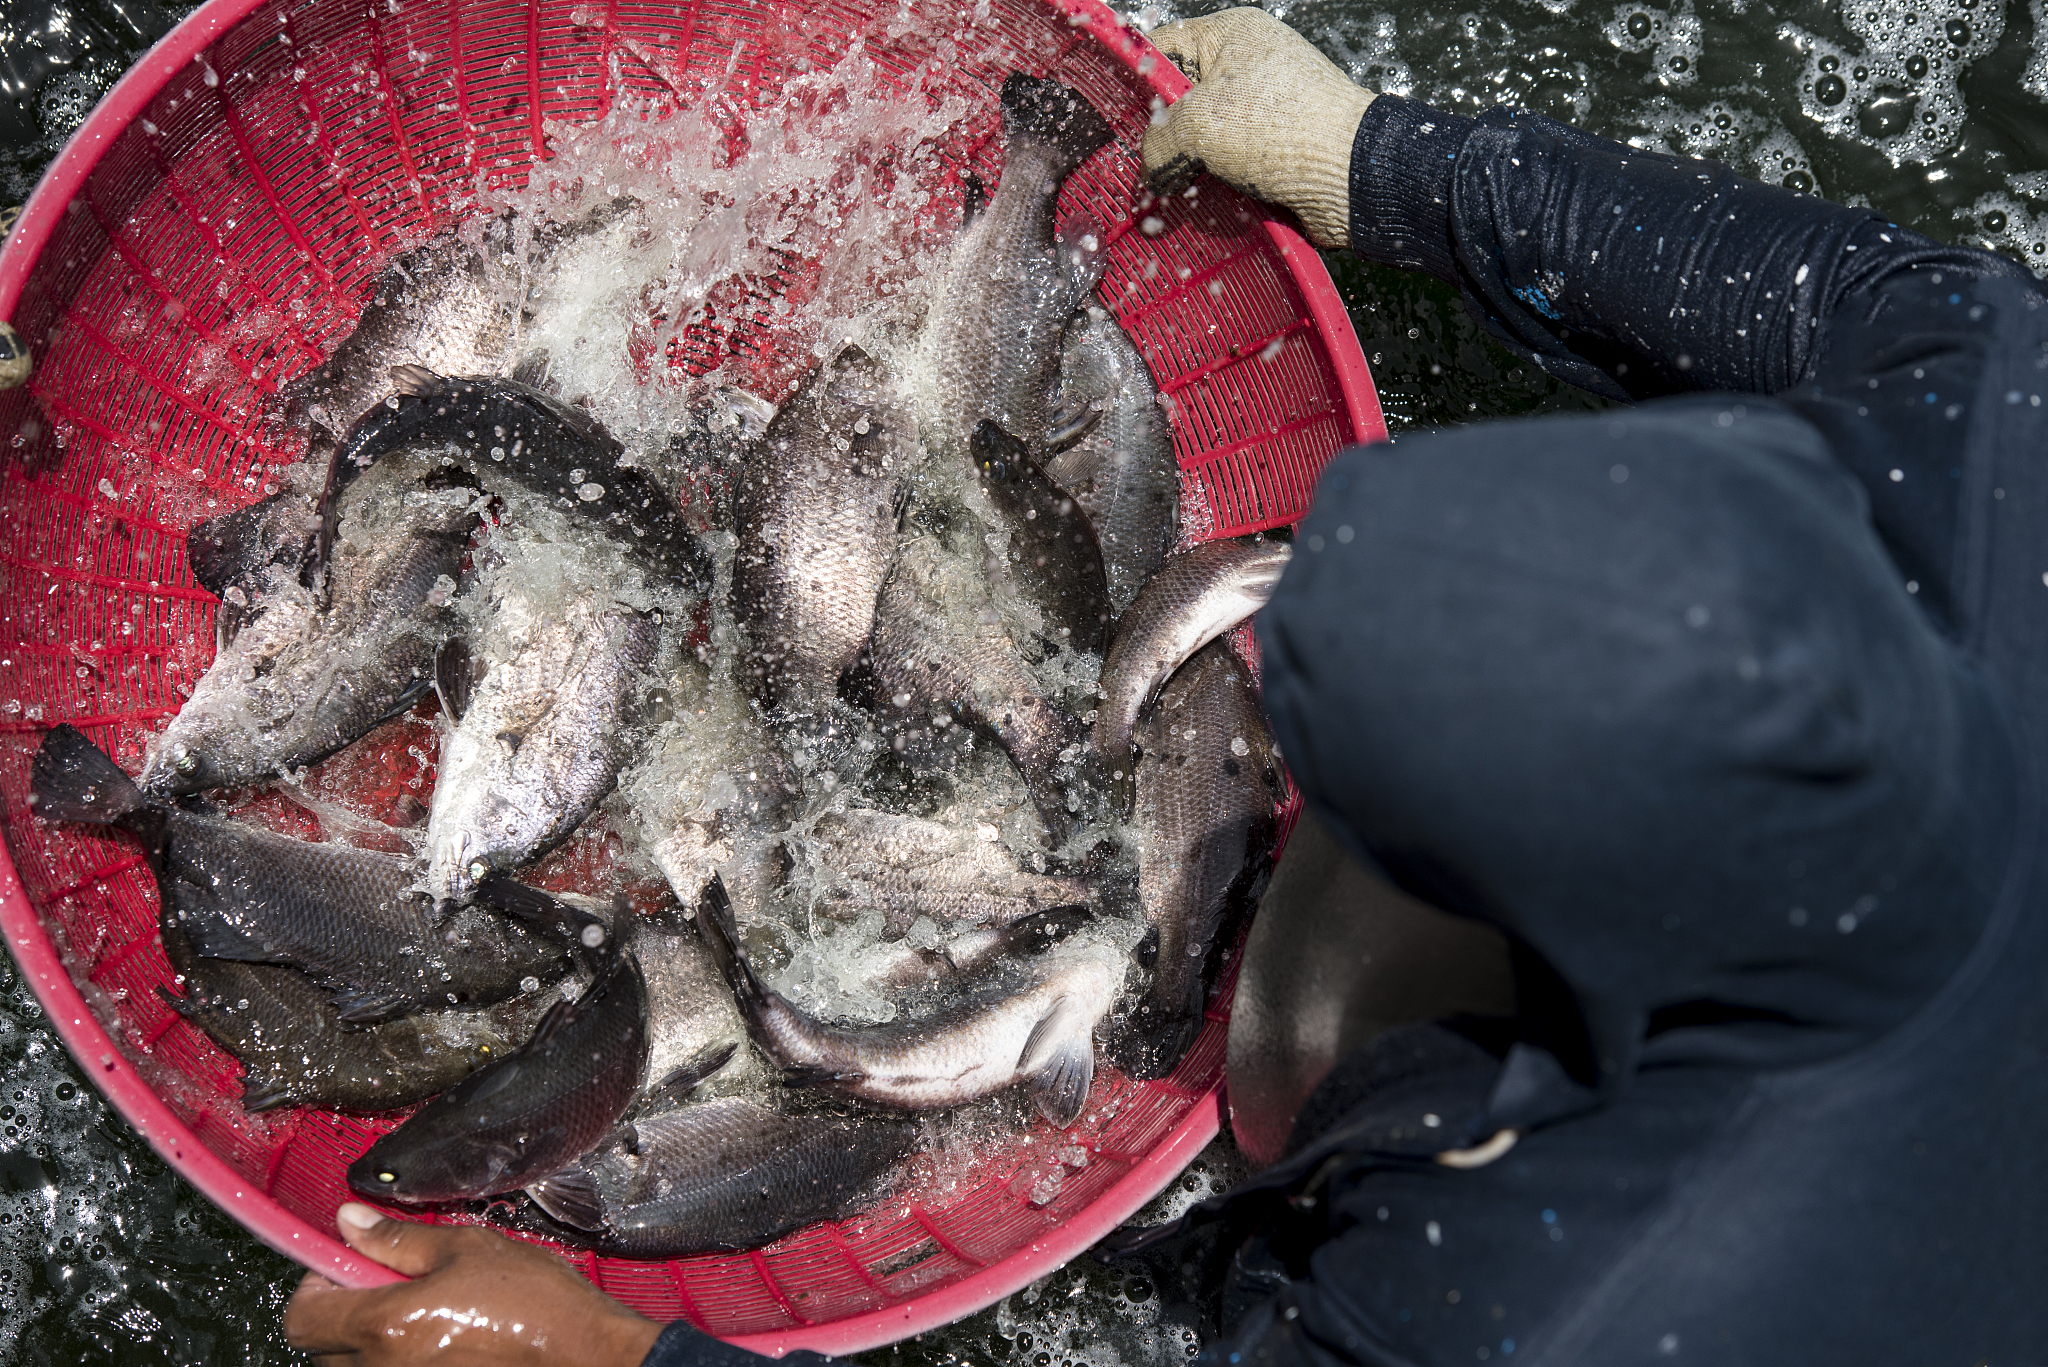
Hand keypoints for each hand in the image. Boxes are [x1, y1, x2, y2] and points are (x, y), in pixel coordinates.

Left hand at [283, 1203, 665, 1365]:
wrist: (578, 1351)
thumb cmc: (530, 1300)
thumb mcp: (464, 1249)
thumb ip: (397, 1240)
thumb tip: (349, 1221)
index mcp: (384, 1324)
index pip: (301, 1318)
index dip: (315, 1286)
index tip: (343, 1266)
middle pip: (321, 1346)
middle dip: (343, 1311)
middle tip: (388, 1283)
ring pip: (354, 1365)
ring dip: (370, 1338)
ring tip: (421, 1310)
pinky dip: (398, 1355)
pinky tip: (439, 1336)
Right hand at [1141, 7, 1374, 248]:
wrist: (1352, 178)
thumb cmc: (1283, 128)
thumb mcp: (1199, 124)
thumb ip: (1158, 141)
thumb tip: (1149, 168)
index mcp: (1231, 36)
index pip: (1163, 48)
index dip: (1134, 84)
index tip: (1113, 122)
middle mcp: (1248, 68)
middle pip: (1180, 102)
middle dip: (1159, 138)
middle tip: (1141, 167)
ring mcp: (1263, 112)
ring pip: (1201, 142)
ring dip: (1185, 171)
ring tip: (1169, 194)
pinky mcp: (1273, 153)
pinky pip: (1227, 169)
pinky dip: (1212, 189)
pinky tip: (1197, 207)